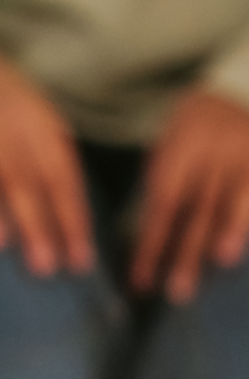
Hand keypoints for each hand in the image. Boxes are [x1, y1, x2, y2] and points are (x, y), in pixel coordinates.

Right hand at [0, 45, 93, 275]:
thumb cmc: (13, 116)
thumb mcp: (46, 128)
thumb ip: (58, 171)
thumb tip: (77, 236)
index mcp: (36, 127)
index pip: (59, 179)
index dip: (70, 221)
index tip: (78, 262)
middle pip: (20, 181)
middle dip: (33, 225)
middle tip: (43, 266)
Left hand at [131, 91, 248, 303]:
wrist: (235, 87)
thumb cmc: (192, 128)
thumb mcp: (166, 146)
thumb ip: (163, 185)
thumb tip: (153, 237)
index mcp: (180, 151)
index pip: (162, 207)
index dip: (151, 245)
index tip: (140, 280)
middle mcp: (214, 153)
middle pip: (198, 209)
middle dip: (186, 252)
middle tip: (176, 291)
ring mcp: (245, 155)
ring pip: (235, 200)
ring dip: (227, 232)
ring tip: (221, 262)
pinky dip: (248, 219)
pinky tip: (241, 246)